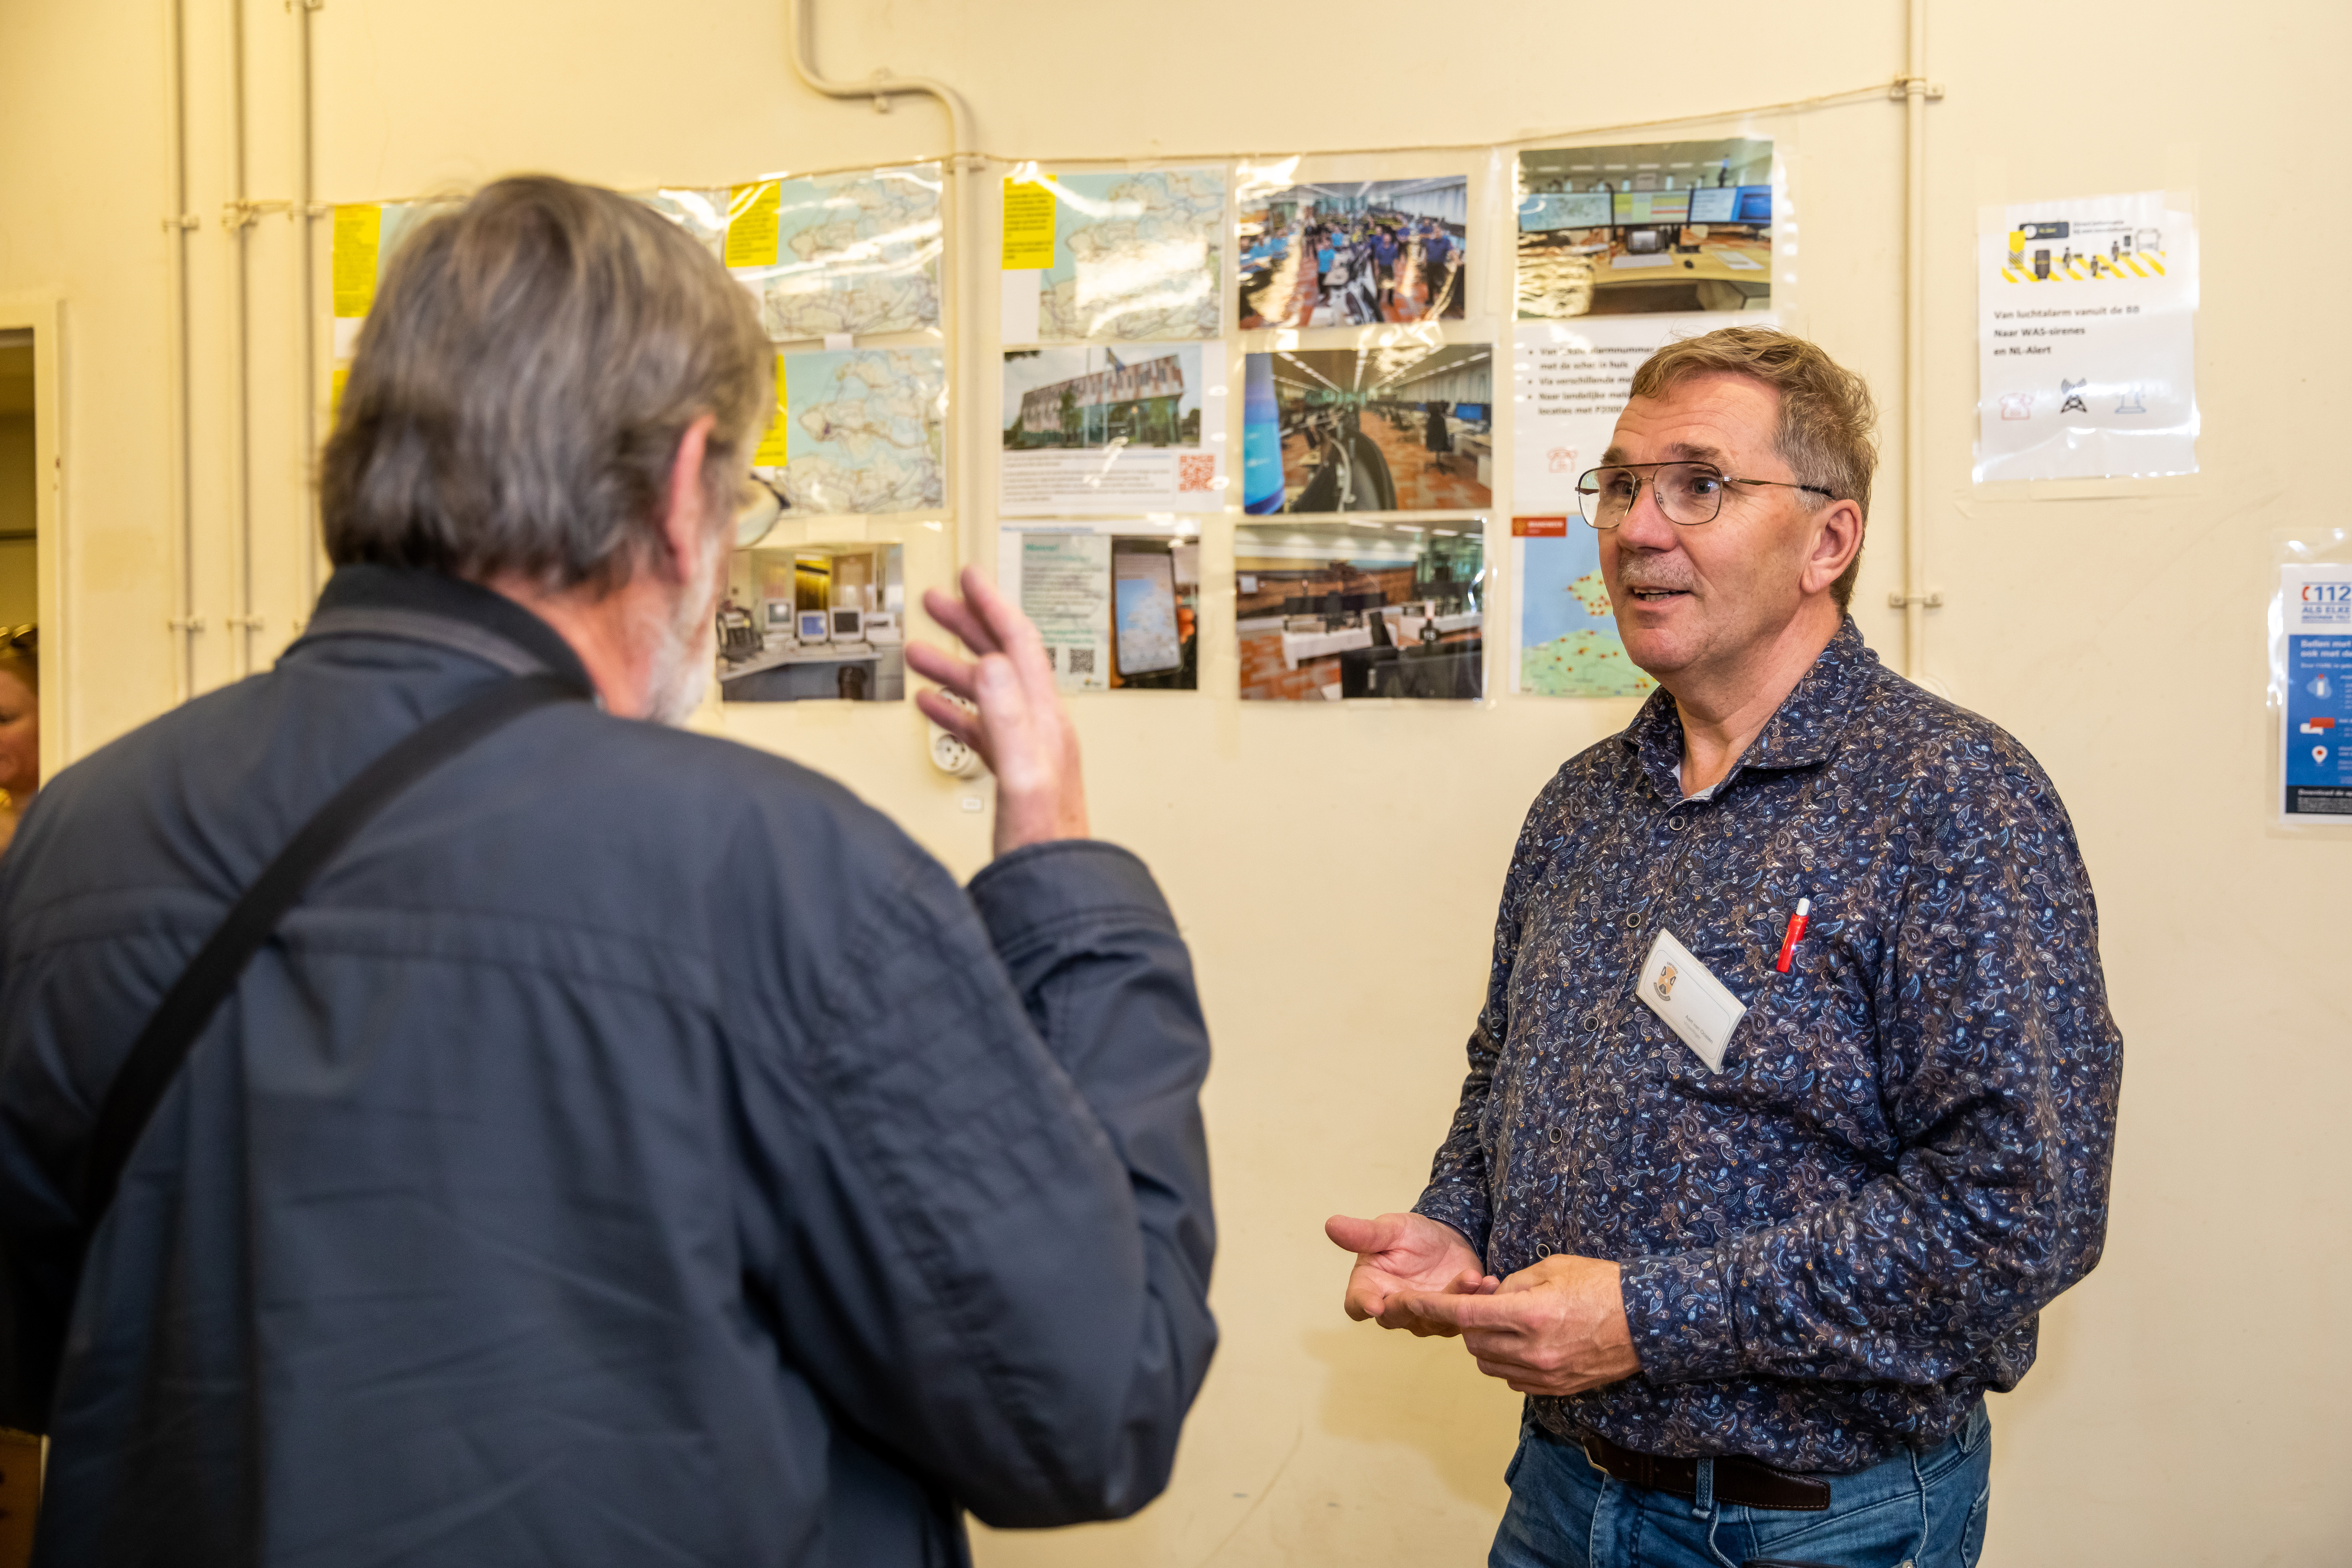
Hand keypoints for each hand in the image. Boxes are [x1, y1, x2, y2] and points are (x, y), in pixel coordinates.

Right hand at [907, 567, 1087, 856]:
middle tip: (937, 602)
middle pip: (1002, 658)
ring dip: (952, 665)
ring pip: (986, 690)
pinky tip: (932, 705)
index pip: (1019, 644)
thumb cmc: (1046, 839)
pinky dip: (953, 708)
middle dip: (968, 625)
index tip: (970, 578)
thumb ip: (1008, 717)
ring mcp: (1026, 747)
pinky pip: (980, 725)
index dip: (993, 606)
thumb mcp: (1024, 773)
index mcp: (1043, 719)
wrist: (1053, 882)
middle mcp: (1039, 727)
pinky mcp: (1011, 770)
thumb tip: (994, 663)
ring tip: (919, 650)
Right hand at [1325, 1212, 1496, 1332]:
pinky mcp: (1452, 1318)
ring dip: (1453, 1300)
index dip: (1363, 1305)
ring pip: (1434, 1318)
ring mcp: (1424, 1317)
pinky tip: (1489, 1282)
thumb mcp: (1389, 1229)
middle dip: (1414, 1305)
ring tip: (1473, 1278)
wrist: (1447, 1240)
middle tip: (1429, 1294)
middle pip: (1396, 1317)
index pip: (1356, 1303)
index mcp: (1370, 1286)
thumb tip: (1331, 1225)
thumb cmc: (1411, 1235)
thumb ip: (1364, 1233)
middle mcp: (1393, 1308)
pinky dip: (1477, 1299)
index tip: (1374, 1304)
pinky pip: (1463, 1315)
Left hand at [1388, 1254, 1639, 1396]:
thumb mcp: (1552, 1268)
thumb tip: (1487, 1296)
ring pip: (1488, 1363)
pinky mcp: (1556, 1388)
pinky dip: (1506, 1361)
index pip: (1463, 1315)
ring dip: (1486, 1342)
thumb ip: (1512, 1284)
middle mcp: (1533, 1350)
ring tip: (1508, 1322)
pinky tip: (1523, 1342)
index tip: (1404, 1302)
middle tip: (1485, 1302)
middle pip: (1472, 1341)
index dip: (1430, 1308)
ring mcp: (1545, 1374)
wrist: (1648, 1322)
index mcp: (1530, 1315)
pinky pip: (1512, 1379)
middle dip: (1468, 1321)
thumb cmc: (1602, 1286)